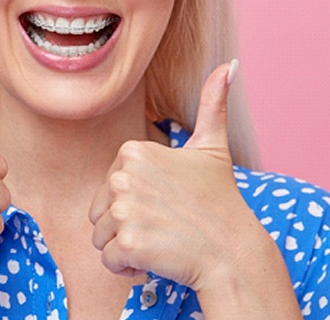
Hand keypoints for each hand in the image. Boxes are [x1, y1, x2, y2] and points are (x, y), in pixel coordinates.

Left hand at [89, 61, 255, 288]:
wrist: (233, 251)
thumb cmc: (219, 200)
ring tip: (158, 241)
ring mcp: (124, 208)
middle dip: (125, 225)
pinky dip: (128, 268)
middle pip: (100, 211)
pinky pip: (109, 261)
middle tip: (161, 225)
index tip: (163, 202)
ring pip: (101, 237)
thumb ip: (213, 104)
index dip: (133, 201)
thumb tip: (229, 65)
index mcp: (134, 151)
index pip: (110, 185)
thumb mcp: (213, 148)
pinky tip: (154, 259)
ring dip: (126, 247)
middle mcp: (123, 175)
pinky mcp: (128, 242)